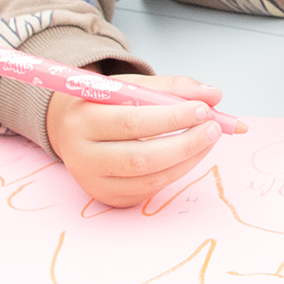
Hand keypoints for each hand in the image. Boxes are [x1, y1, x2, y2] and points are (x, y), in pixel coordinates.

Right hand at [48, 75, 231, 207]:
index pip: (132, 122)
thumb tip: (213, 95)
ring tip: (209, 139)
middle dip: (185, 143)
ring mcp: (94, 182)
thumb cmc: (105, 104)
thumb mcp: (131, 86)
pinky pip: (150, 189)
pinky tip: (190, 154)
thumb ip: (172, 88)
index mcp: (83, 120)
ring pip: (150, 177)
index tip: (204, 109)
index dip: (171, 118)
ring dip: (187, 159)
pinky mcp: (109, 197)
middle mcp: (83, 155)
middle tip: (214, 128)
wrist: (70, 129)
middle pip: (141, 157)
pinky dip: (176, 171)